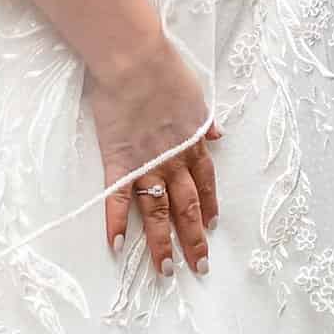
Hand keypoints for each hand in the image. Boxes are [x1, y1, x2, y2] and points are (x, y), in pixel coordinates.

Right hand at [91, 37, 220, 278]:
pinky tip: (116, 245)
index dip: (209, 206)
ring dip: (162, 244)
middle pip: (188, 207)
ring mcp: (147, 164)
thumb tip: (217, 133)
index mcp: (194, 142)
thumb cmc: (165, 69)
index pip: (206, 183)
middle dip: (194, 239)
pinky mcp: (119, 162)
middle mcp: (174, 160)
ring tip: (166, 271)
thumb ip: (204, 119)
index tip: (212, 227)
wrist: (135, 62)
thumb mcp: (196, 93)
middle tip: (199, 266)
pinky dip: (116, 223)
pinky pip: (118, 199)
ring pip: (158, 212)